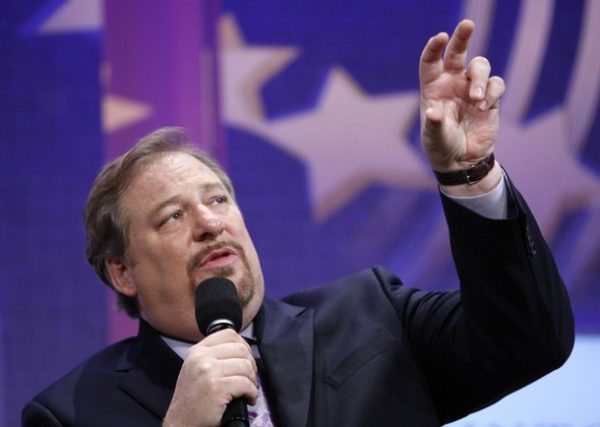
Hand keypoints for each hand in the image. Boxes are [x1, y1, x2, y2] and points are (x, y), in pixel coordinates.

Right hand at [163, 329, 257, 426]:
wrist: (181, 423)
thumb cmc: (192, 400)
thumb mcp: (196, 369)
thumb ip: (214, 356)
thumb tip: (243, 350)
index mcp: (197, 351)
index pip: (229, 334)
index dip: (244, 346)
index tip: (246, 360)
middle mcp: (201, 357)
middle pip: (241, 349)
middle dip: (251, 365)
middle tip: (250, 379)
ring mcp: (208, 371)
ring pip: (245, 366)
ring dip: (253, 380)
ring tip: (249, 390)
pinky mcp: (216, 387)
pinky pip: (245, 383)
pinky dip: (252, 393)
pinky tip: (248, 399)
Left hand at [419, 20, 504, 193]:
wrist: (462, 161)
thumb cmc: (441, 146)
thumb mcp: (434, 137)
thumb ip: (434, 125)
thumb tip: (434, 113)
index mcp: (433, 87)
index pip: (431, 60)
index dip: (435, 47)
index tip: (441, 37)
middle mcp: (452, 83)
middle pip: (458, 51)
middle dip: (463, 36)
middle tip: (467, 24)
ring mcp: (472, 89)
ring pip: (480, 66)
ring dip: (480, 78)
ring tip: (476, 99)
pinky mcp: (490, 99)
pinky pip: (496, 85)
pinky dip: (492, 93)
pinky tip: (483, 109)